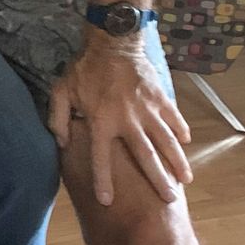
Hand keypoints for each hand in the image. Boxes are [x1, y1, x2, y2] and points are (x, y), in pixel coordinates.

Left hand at [49, 37, 192, 206]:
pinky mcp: (161, 98)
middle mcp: (127, 120)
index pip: (101, 159)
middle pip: (145, 156)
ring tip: (186, 179)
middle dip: (157, 180)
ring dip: (177, 161)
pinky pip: (174, 118)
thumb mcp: (61, 92)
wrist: (112, 42)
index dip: (102, 181)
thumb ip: (58, 119)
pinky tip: (186, 143)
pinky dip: (181, 131)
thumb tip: (62, 144)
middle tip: (168, 200)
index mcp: (101, 122)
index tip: (107, 201)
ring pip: (166, 141)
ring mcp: (147, 110)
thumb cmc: (84, 69)